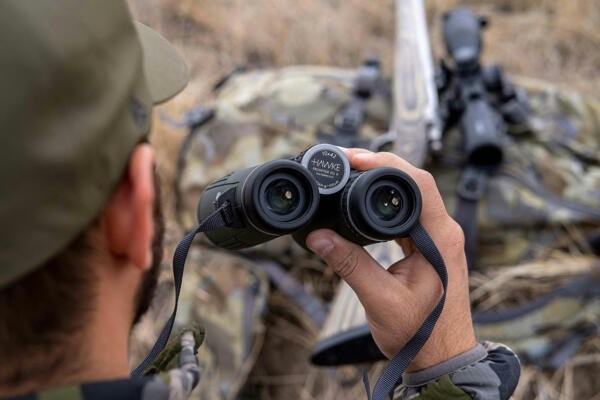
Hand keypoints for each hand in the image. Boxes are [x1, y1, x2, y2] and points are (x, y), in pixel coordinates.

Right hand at [306, 149, 475, 370]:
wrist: (442, 357)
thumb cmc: (421, 334)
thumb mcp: (380, 299)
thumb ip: (349, 265)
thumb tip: (317, 237)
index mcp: (440, 237)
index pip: (417, 182)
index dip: (384, 163)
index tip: (353, 158)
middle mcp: (444, 231)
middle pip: (414, 181)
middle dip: (379, 165)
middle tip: (345, 160)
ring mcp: (438, 238)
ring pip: (411, 195)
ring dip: (382, 181)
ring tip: (351, 172)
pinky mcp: (429, 246)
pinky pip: (408, 212)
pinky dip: (386, 201)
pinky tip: (367, 199)